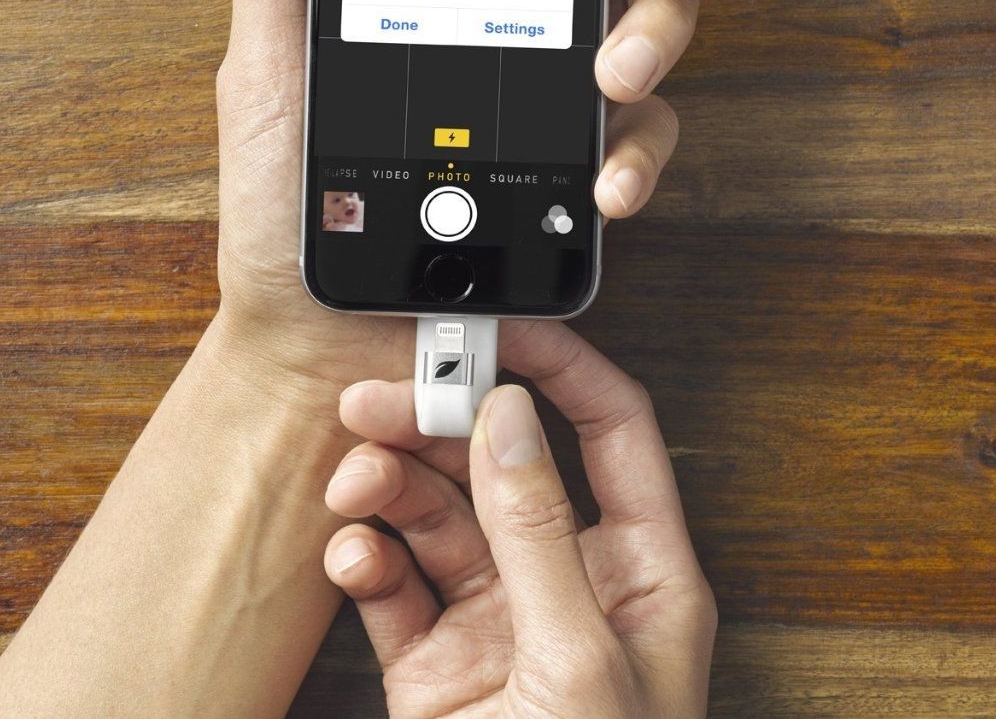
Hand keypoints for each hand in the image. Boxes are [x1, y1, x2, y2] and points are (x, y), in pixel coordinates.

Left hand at [215, 0, 697, 381]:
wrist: (313, 334)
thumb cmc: (283, 201)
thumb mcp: (267, 64)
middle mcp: (524, 27)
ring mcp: (561, 102)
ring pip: (656, 24)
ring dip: (653, 29)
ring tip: (609, 67)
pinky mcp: (579, 181)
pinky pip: (645, 145)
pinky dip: (639, 156)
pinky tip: (603, 181)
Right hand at [323, 321, 716, 716]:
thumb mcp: (580, 657)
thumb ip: (540, 535)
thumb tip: (510, 420)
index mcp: (643, 574)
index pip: (611, 432)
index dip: (562, 368)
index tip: (499, 328)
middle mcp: (570, 584)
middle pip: (504, 464)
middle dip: (440, 424)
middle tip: (378, 400)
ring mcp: (499, 622)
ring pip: (438, 518)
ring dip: (390, 486)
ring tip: (355, 479)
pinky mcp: (435, 666)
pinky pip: (393, 589)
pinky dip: (365, 561)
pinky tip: (353, 554)